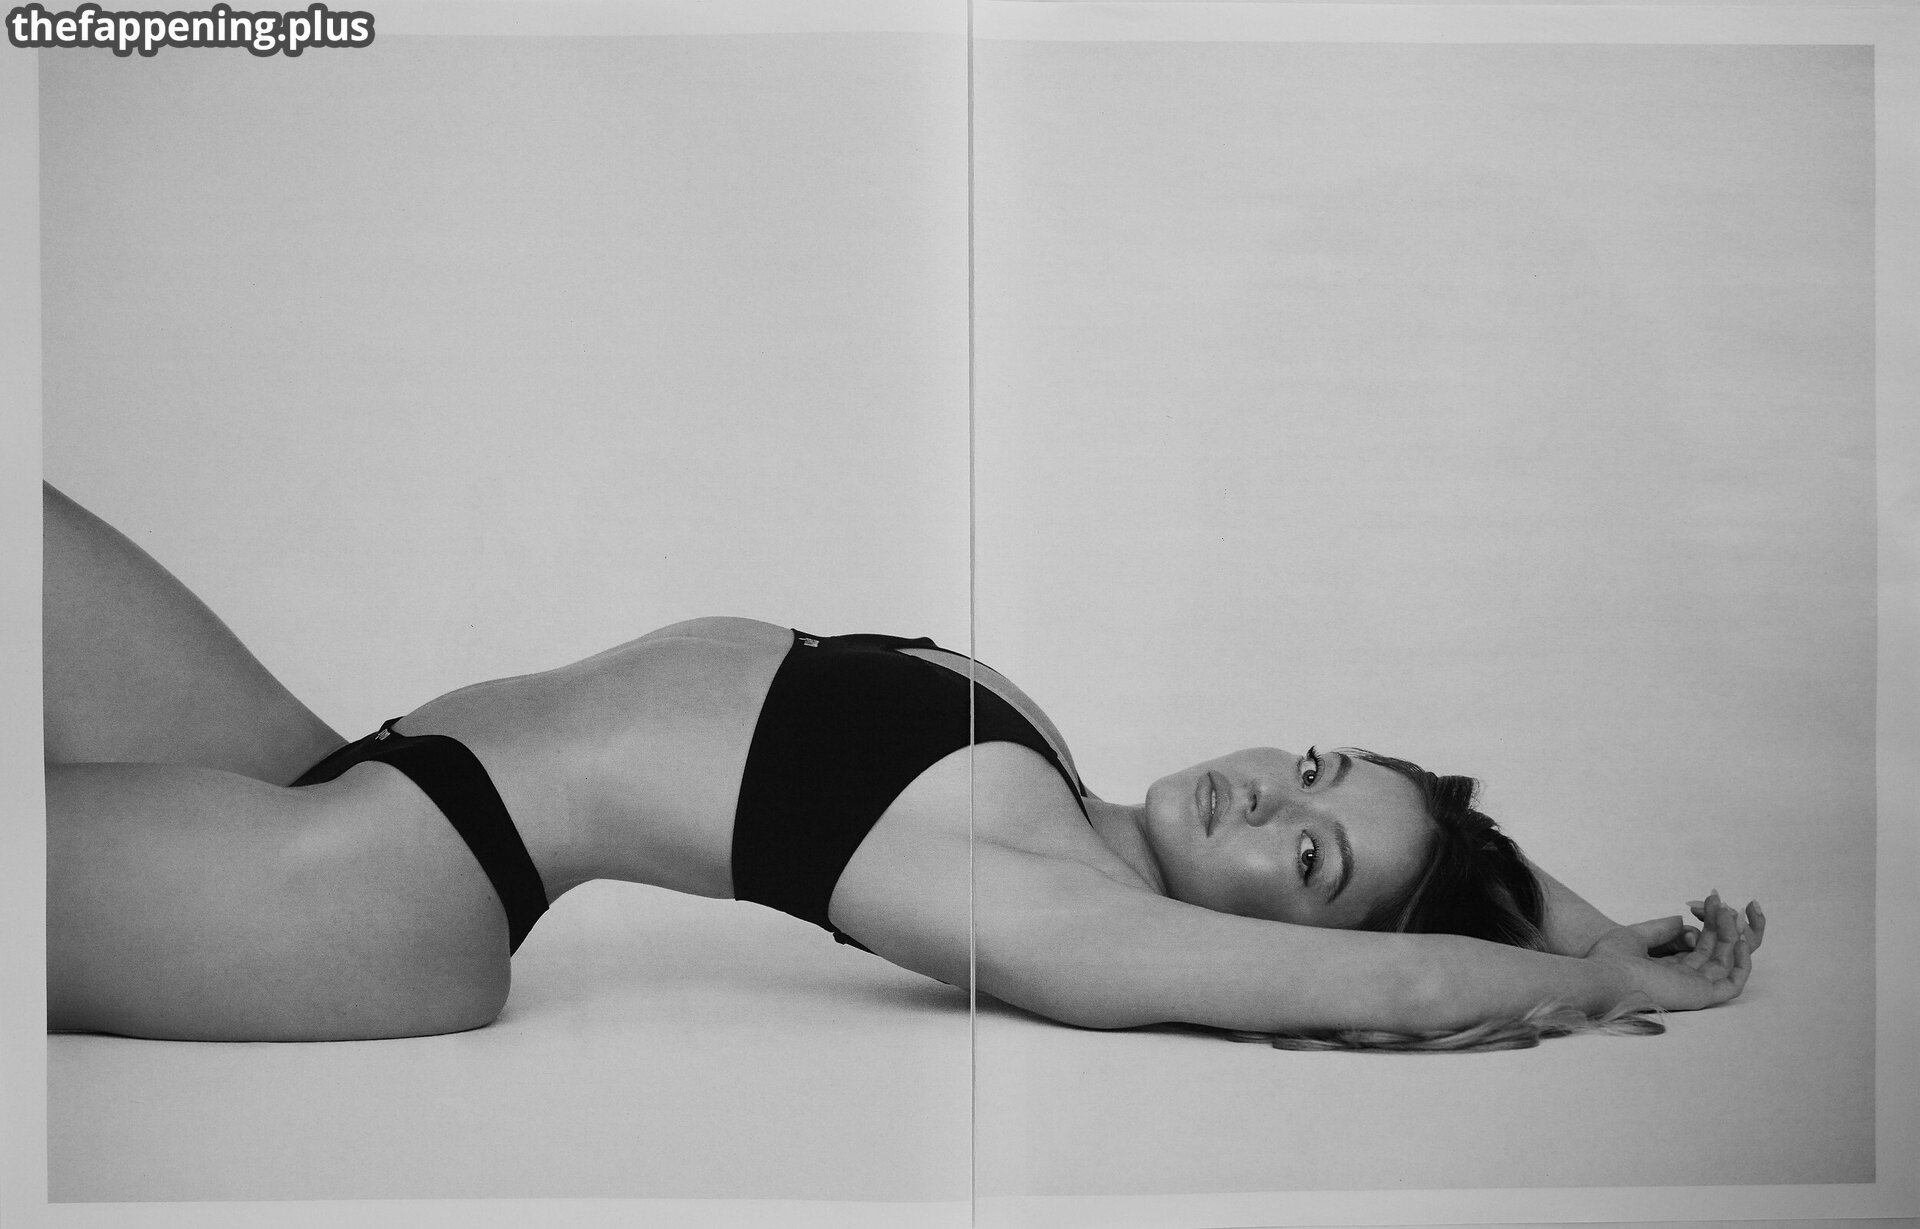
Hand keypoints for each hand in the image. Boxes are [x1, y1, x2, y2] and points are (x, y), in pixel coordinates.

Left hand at [1582, 892, 1752, 1011]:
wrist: (1605, 976)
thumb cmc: (1611, 960)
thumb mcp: (1635, 936)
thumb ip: (1660, 929)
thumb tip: (1682, 919)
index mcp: (1668, 969)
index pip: (1700, 945)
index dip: (1708, 923)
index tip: (1710, 899)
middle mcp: (1684, 979)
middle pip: (1716, 951)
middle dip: (1722, 924)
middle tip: (1718, 899)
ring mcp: (1694, 988)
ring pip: (1726, 961)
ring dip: (1731, 934)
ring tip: (1726, 910)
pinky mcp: (1702, 995)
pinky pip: (1734, 982)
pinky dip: (1742, 962)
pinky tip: (1739, 938)